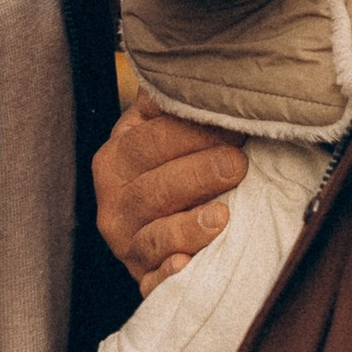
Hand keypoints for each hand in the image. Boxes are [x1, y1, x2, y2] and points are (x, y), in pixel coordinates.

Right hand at [94, 95, 245, 291]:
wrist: (154, 222)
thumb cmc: (168, 165)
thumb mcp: (160, 129)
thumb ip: (172, 102)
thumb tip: (201, 68)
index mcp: (116, 158)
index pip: (151, 143)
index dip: (193, 133)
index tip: (234, 125)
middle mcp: (114, 204)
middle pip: (155, 189)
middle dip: (199, 175)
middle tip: (237, 165)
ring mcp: (128, 245)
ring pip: (154, 237)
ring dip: (189, 228)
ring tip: (223, 217)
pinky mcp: (144, 280)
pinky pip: (154, 284)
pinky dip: (169, 277)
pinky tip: (188, 268)